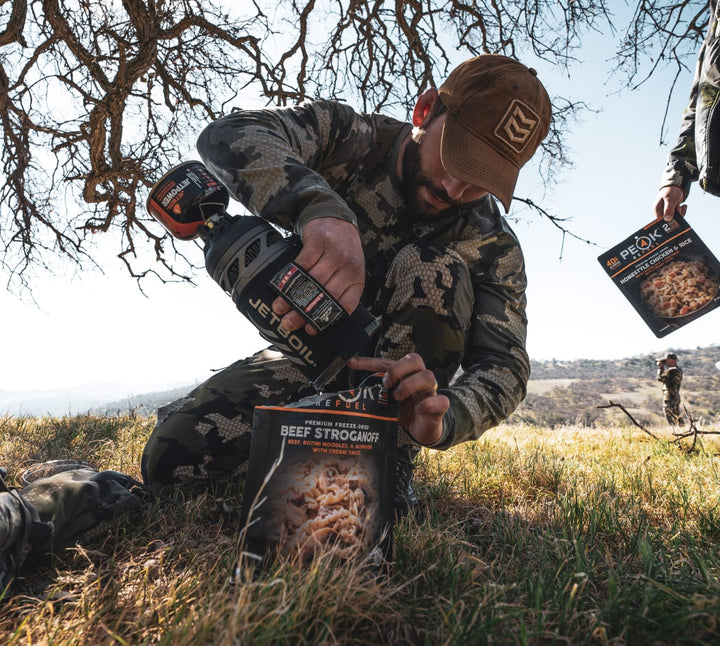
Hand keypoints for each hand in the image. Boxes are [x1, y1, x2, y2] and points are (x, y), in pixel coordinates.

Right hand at [272, 217, 364, 333]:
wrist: (337, 219)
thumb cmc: (342, 251)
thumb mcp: (349, 271)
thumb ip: (340, 291)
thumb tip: (316, 317)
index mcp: (357, 279)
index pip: (344, 305)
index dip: (326, 319)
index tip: (310, 329)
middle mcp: (348, 267)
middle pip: (324, 295)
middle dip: (304, 313)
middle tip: (289, 324)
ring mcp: (334, 253)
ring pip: (312, 281)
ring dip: (293, 297)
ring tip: (280, 308)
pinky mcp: (318, 242)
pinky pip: (302, 263)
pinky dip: (290, 277)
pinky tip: (281, 286)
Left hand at [347, 353, 449, 445]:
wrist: (424, 429)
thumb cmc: (405, 412)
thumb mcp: (388, 402)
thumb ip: (377, 395)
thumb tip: (352, 396)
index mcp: (404, 376)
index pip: (388, 362)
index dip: (369, 361)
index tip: (351, 363)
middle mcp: (418, 380)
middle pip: (414, 359)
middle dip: (397, 369)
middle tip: (386, 383)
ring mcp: (429, 393)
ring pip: (428, 376)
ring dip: (410, 384)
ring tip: (397, 397)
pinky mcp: (439, 408)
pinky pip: (441, 401)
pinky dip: (429, 404)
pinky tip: (419, 409)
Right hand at [653, 186, 686, 220]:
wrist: (676, 186)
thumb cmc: (670, 191)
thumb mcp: (670, 200)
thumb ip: (668, 209)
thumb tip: (667, 219)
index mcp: (656, 210)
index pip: (661, 220)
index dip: (668, 219)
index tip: (674, 212)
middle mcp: (660, 212)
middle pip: (668, 220)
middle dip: (676, 215)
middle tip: (678, 207)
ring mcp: (666, 212)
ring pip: (674, 218)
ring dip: (679, 212)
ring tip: (679, 205)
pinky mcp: (672, 212)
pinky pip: (678, 216)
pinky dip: (682, 211)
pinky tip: (683, 206)